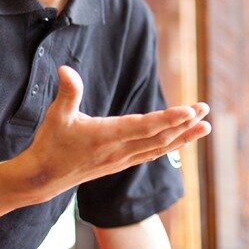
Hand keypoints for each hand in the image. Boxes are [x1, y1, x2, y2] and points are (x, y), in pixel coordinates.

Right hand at [14, 66, 209, 201]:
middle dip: (185, 123)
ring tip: (206, 125)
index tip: (190, 111)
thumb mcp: (56, 116)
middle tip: (205, 109)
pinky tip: (186, 139)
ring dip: (184, 135)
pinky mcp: (122, 162)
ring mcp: (123, 159)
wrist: (42, 179)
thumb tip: (65, 69)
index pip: (145, 127)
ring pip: (160, 148)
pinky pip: (153, 154)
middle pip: (160, 137)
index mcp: (106, 136)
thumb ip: (68, 92)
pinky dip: (172, 146)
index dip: (169, 119)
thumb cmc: (50, 144)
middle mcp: (119, 150)